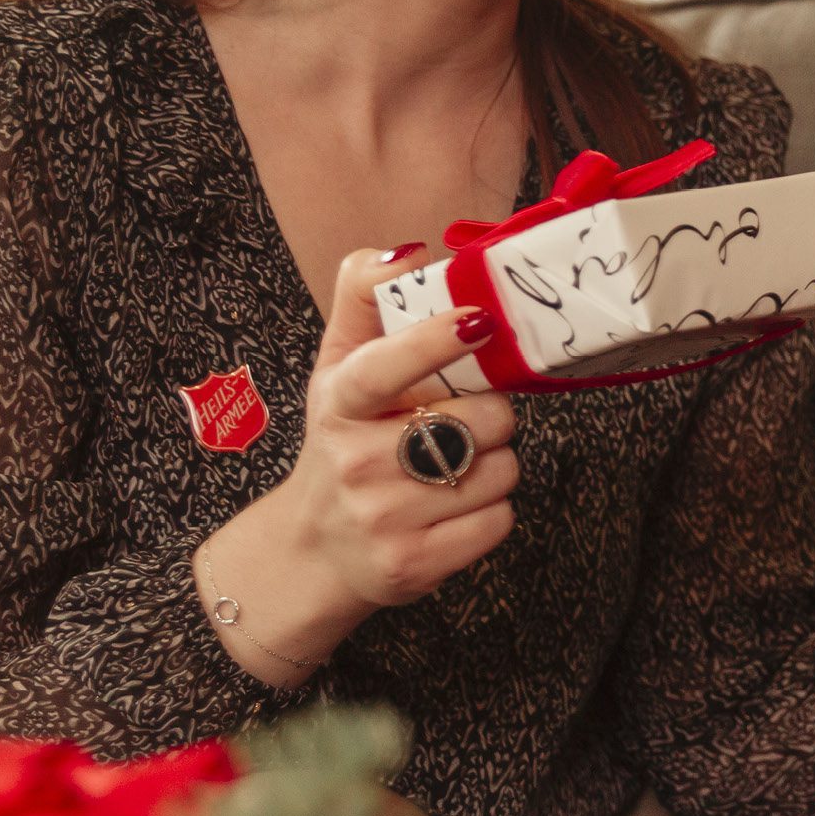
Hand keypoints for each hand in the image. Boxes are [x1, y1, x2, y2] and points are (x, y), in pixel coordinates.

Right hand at [198, 247, 521, 685]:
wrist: (314, 550)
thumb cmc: (341, 445)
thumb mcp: (337, 369)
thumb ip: (365, 298)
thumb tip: (407, 251)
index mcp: (340, 402)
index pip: (386, 365)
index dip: (435, 340)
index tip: (478, 319)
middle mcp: (355, 460)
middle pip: (482, 421)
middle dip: (492, 418)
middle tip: (464, 424)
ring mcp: (384, 517)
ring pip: (500, 472)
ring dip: (495, 466)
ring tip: (456, 468)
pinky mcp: (413, 564)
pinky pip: (498, 521)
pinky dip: (491, 512)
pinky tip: (454, 508)